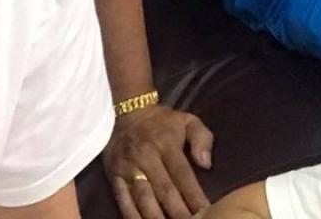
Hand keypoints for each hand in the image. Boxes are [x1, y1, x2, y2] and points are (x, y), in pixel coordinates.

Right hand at [104, 104, 213, 218]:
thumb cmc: (162, 122)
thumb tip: (206, 163)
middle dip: (178, 214)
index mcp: (166, 144)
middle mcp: (147, 157)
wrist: (126, 112)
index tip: (207, 213)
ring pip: (143, 200)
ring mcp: (128, 169)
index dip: (194, 197)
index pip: (183, 175)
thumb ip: (202, 138)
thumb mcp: (187, 120)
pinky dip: (133, 217)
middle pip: (164, 191)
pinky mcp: (114, 177)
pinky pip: (123, 202)